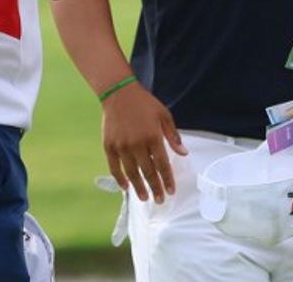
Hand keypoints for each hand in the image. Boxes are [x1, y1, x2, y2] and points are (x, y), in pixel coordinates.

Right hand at [102, 81, 186, 203]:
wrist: (119, 93)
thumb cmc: (144, 104)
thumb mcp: (164, 115)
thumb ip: (173, 136)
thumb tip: (183, 154)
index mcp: (153, 137)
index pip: (162, 164)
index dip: (167, 179)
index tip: (171, 191)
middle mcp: (137, 144)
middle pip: (148, 172)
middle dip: (155, 188)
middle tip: (160, 200)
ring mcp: (122, 146)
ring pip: (131, 173)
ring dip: (139, 187)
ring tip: (144, 197)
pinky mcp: (109, 146)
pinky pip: (114, 167)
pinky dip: (119, 179)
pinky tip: (125, 187)